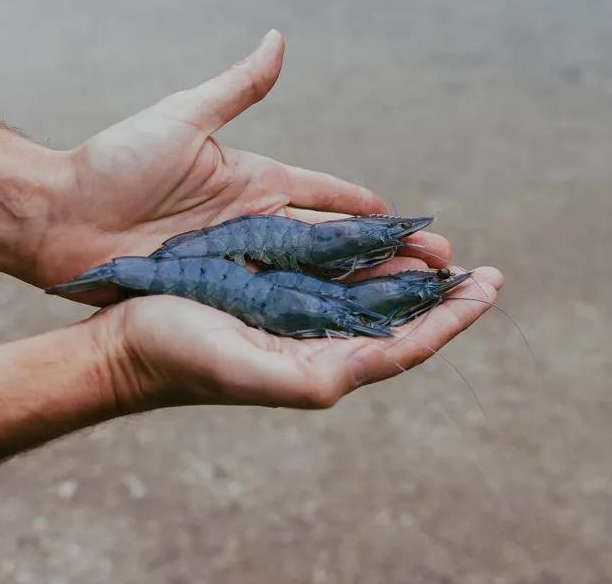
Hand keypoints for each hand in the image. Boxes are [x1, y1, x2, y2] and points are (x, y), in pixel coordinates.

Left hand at [29, 31, 450, 295]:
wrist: (58, 218)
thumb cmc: (114, 163)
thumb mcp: (182, 119)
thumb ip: (238, 88)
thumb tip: (279, 39)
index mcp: (256, 183)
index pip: (326, 197)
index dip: (365, 209)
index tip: (406, 219)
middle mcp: (257, 226)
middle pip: (335, 245)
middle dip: (386, 256)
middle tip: (438, 267)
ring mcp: (241, 264)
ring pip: (317, 281)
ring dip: (364, 290)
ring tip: (414, 301)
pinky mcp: (221, 293)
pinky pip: (280, 306)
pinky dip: (317, 316)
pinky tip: (354, 331)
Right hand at [89, 267, 503, 409]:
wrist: (124, 341)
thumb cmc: (182, 360)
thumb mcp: (249, 371)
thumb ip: (312, 376)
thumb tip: (370, 365)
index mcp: (322, 366)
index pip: (405, 345)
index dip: (450, 320)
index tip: (488, 287)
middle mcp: (317, 341)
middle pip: (395, 317)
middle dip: (439, 292)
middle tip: (479, 267)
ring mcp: (296, 312)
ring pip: (367, 288)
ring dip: (406, 269)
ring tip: (442, 248)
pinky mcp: (272, 285)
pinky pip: (329, 266)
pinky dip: (362, 252)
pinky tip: (381, 235)